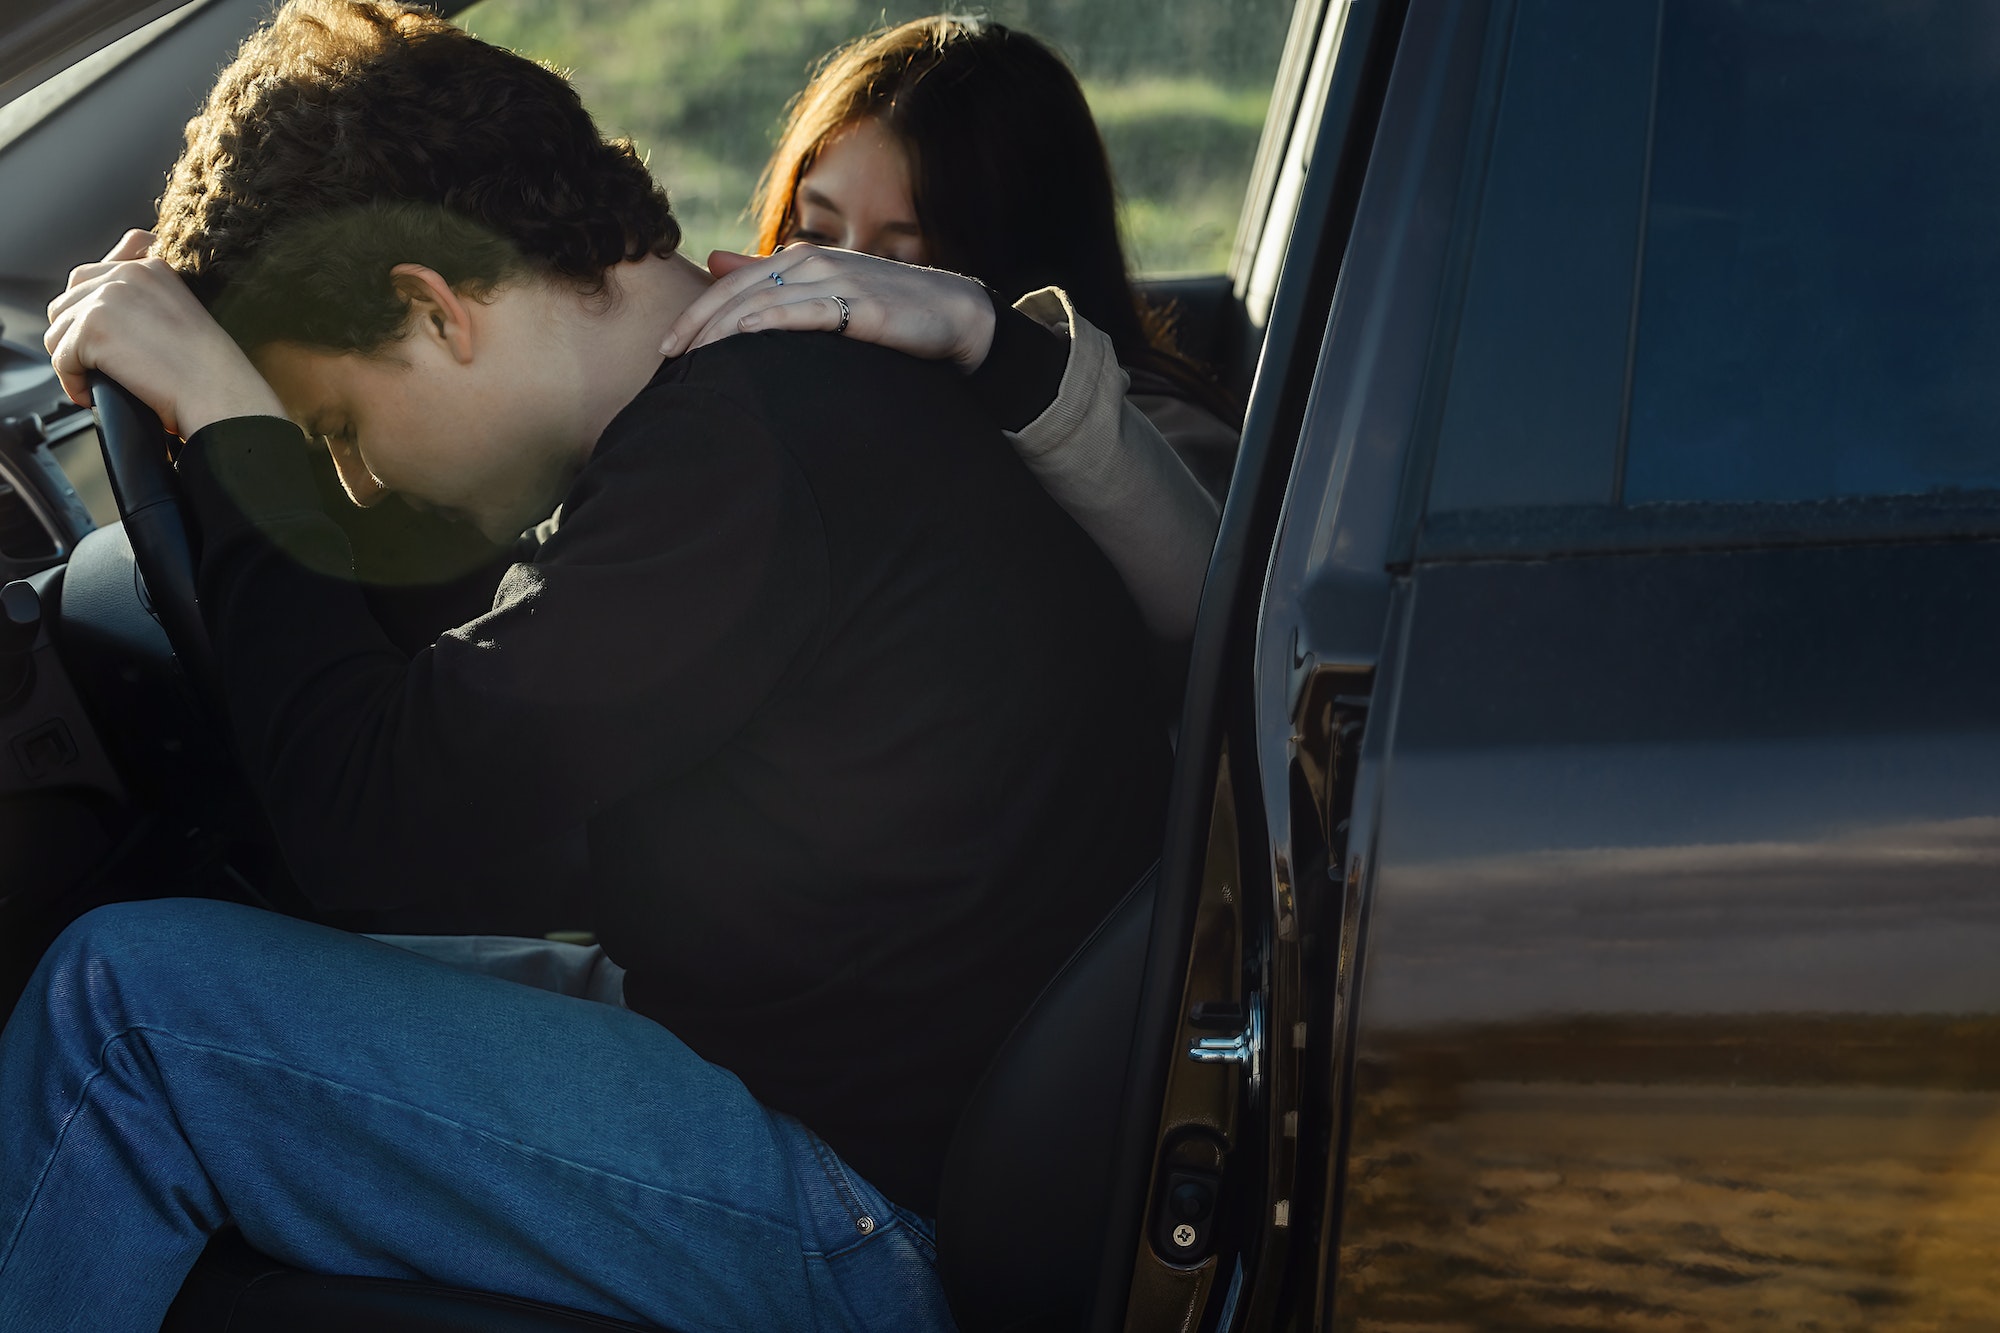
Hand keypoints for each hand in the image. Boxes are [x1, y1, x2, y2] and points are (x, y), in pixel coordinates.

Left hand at [44, 229, 283, 437]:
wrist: (219, 392)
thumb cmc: (210, 369)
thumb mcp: (183, 313)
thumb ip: (146, 297)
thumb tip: (109, 312)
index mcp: (150, 267)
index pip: (92, 276)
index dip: (89, 312)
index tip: (105, 341)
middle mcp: (126, 274)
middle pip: (68, 300)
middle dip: (75, 334)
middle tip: (97, 364)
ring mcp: (106, 299)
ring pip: (58, 330)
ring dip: (72, 359)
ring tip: (97, 379)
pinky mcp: (92, 329)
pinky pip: (61, 359)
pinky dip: (73, 383)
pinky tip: (93, 394)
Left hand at [662, 244, 996, 372]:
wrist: (956, 314)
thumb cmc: (891, 310)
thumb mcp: (828, 291)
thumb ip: (774, 279)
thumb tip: (714, 263)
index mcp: (803, 259)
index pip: (734, 285)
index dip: (697, 313)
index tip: (667, 347)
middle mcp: (815, 262)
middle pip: (740, 292)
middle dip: (698, 324)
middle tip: (667, 358)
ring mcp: (839, 280)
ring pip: (765, 302)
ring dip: (722, 330)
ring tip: (692, 357)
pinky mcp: (862, 305)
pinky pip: (806, 312)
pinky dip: (770, 323)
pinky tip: (742, 338)